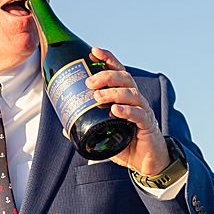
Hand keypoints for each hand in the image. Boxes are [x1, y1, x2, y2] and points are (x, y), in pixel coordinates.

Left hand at [85, 49, 169, 174]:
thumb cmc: (127, 144)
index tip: (94, 51)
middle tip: (90, 82)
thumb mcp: (103, 135)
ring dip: (114, 93)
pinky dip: (127, 111)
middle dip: (107, 77)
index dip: (108, 60)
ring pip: (132, 94)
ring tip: (98, 97)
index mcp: (125, 97)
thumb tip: (65, 128)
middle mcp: (136, 100)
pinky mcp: (148, 126)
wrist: (146, 162)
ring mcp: (143, 111)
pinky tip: (116, 110)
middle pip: (125, 79)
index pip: (118, 73)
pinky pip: (139, 115)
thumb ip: (87, 129)